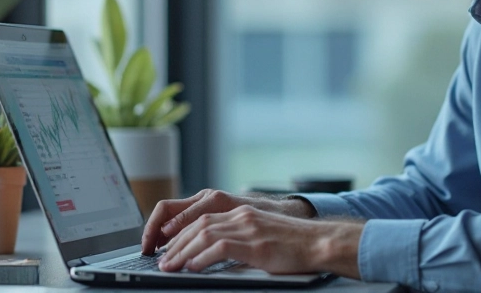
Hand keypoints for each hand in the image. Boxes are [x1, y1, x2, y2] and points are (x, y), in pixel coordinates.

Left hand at [157, 205, 362, 277]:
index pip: (202, 219)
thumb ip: (239, 240)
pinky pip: (219, 248)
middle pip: (198, 225)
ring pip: (203, 235)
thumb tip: (213, 254)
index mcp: (242, 213)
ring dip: (182, 252)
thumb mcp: (261, 236)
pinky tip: (192, 266)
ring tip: (169, 266)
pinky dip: (201, 257)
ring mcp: (248, 228)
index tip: (168, 247)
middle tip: (162, 259)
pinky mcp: (255, 244)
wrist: (319, 243)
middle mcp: (242, 216)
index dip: (181, 232)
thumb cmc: (293, 245)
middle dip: (175, 244)